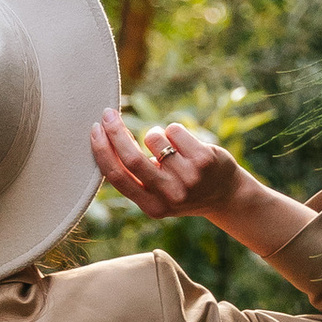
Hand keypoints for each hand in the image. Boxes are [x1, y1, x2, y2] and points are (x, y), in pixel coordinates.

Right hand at [91, 109, 240, 223]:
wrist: (226, 195)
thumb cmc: (183, 188)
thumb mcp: (157, 195)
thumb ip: (135, 178)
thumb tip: (104, 139)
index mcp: (152, 207)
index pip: (118, 177)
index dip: (103, 151)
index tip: (95, 130)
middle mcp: (170, 196)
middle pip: (132, 158)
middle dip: (116, 132)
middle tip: (108, 114)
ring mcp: (189, 178)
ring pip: (154, 138)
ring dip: (154, 133)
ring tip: (168, 145)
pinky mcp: (204, 160)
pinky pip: (173, 130)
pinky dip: (173, 130)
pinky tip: (185, 144)